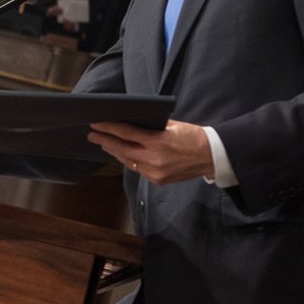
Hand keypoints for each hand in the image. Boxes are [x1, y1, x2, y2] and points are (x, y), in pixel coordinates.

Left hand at [87, 118, 213, 183]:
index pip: (126, 134)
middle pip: (122, 149)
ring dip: (115, 152)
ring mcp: (155, 172)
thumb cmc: (192, 136)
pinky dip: (129, 161)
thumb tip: (130, 123)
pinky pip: (138, 169)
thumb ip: (152, 126)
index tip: (96, 124)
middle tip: (92, 135)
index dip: (109, 129)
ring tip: (104, 143)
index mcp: (158, 141)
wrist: (211, 156)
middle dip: (105, 141)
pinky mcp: (157, 180)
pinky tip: (122, 154)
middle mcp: (154, 158)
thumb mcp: (172, 125)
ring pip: (128, 161)